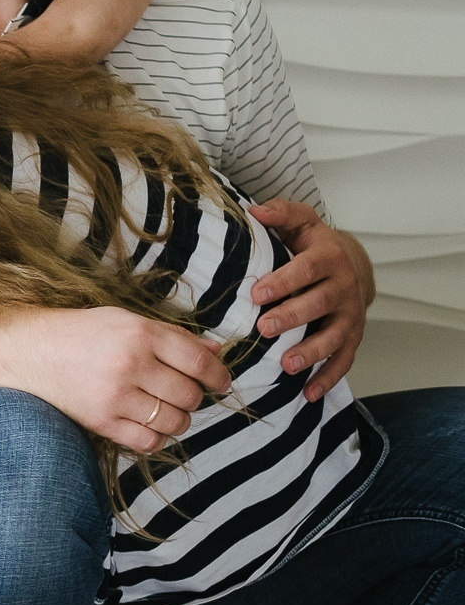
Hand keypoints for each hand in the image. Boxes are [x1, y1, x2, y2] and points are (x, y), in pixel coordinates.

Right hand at [1, 306, 230, 452]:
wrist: (26, 351)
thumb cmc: (79, 333)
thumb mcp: (125, 321)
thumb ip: (171, 336)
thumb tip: (216, 350)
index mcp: (139, 333)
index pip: (199, 361)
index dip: (218, 376)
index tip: (221, 383)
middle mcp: (129, 364)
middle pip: (190, 395)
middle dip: (195, 398)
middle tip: (184, 394)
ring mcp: (114, 396)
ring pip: (174, 421)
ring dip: (178, 420)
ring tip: (165, 410)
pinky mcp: (100, 421)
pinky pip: (148, 441)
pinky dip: (157, 438)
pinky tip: (147, 425)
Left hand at [248, 201, 373, 401]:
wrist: (349, 263)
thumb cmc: (311, 245)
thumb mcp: (300, 223)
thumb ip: (281, 214)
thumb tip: (254, 210)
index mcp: (328, 258)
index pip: (307, 269)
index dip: (284, 281)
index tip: (257, 294)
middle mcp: (344, 287)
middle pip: (320, 304)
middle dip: (293, 317)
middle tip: (266, 328)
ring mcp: (350, 315)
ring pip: (334, 336)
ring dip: (311, 352)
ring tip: (287, 365)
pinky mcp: (351, 338)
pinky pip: (343, 361)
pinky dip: (328, 378)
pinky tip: (307, 394)